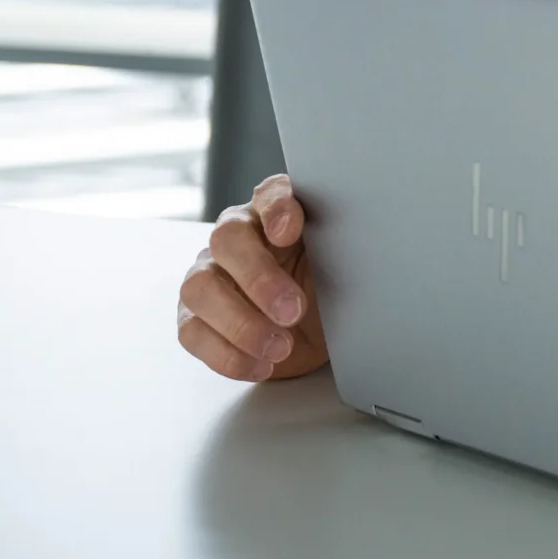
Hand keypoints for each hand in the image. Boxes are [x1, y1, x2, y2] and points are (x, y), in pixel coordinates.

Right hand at [176, 174, 329, 380]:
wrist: (319, 331)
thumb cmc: (329, 286)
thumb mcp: (346, 264)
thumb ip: (343, 242)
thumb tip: (364, 236)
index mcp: (276, 212)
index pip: (270, 194)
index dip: (276, 209)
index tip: (290, 231)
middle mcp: (236, 237)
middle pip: (227, 240)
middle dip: (259, 278)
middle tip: (292, 310)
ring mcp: (209, 275)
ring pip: (200, 288)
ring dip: (241, 323)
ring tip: (279, 347)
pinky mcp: (195, 317)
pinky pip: (193, 332)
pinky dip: (227, 354)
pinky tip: (261, 364)